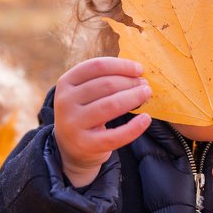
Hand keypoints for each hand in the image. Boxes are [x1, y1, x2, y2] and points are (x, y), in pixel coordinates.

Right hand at [54, 56, 151, 186]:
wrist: (70, 146)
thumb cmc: (85, 111)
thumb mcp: (84, 92)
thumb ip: (104, 80)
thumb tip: (137, 74)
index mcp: (66, 82)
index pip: (97, 66)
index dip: (121, 65)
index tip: (139, 69)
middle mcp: (65, 102)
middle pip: (106, 84)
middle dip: (130, 82)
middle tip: (145, 85)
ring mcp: (73, 124)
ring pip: (111, 105)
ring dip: (134, 97)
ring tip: (146, 94)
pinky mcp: (85, 144)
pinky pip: (115, 135)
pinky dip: (134, 127)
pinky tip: (146, 119)